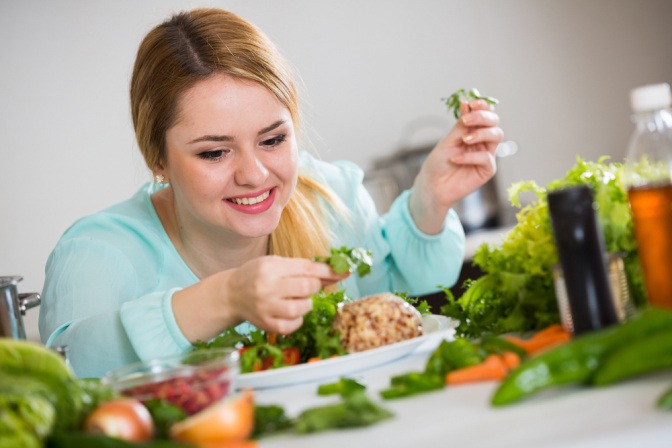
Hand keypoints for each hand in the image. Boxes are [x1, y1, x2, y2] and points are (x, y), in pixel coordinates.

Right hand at [223, 256, 348, 334]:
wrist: (231, 294)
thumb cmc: (259, 275)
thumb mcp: (276, 263)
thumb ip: (304, 268)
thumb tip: (336, 272)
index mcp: (271, 267)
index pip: (308, 268)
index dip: (329, 270)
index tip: (344, 271)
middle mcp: (267, 287)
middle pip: (308, 287)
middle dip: (314, 286)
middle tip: (306, 286)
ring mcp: (266, 308)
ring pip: (303, 308)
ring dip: (306, 303)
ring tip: (294, 299)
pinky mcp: (267, 325)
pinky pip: (294, 324)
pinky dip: (298, 319)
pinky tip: (289, 311)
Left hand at [409, 99, 503, 233]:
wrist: (432, 185)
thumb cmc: (439, 163)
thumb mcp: (448, 141)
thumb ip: (461, 125)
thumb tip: (467, 103)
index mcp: (474, 131)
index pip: (486, 114)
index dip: (483, 106)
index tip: (472, 103)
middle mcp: (483, 141)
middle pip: (495, 122)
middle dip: (482, 117)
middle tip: (466, 120)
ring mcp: (486, 155)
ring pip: (496, 135)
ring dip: (480, 133)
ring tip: (463, 139)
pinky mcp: (487, 170)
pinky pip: (486, 157)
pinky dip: (471, 156)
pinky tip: (456, 159)